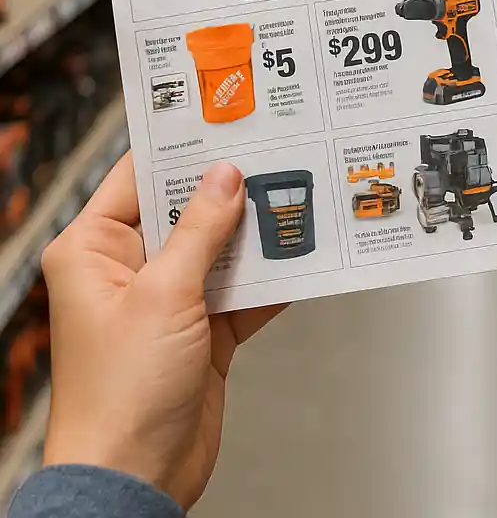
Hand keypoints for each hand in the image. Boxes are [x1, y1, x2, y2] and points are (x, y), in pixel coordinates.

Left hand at [41, 154, 283, 507]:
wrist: (136, 477)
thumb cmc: (119, 394)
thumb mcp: (164, 295)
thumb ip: (201, 231)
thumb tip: (225, 178)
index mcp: (94, 249)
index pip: (139, 177)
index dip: (180, 148)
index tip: (222, 121)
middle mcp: (129, 269)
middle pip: (187, 210)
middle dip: (230, 190)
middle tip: (273, 156)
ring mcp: (168, 299)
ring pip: (220, 248)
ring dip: (256, 234)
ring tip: (296, 200)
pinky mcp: (201, 329)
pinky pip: (241, 289)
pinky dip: (269, 278)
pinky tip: (300, 257)